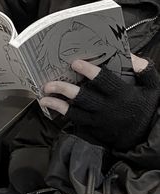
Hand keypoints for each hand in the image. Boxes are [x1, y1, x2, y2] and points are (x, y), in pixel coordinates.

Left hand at [40, 54, 158, 149]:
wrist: (143, 136)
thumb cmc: (145, 108)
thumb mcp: (153, 88)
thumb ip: (146, 71)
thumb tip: (134, 57)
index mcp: (122, 95)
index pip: (104, 81)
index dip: (90, 72)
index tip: (75, 63)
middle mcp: (108, 108)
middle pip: (84, 98)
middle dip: (66, 90)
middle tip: (50, 83)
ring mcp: (99, 120)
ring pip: (76, 112)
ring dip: (58, 104)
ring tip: (44, 98)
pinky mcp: (94, 129)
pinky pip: (76, 122)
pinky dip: (63, 114)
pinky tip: (51, 107)